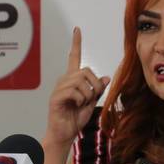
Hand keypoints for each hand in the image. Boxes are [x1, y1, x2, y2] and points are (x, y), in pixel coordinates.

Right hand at [45, 28, 110, 146]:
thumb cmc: (76, 118)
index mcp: (72, 79)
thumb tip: (106, 77)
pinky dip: (80, 100)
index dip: (76, 43)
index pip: (74, 57)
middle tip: (91, 98)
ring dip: (87, 94)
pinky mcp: (56, 96)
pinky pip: (74, 91)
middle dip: (95, 85)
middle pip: (86, 71)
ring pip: (81, 81)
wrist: (65, 133)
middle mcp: (64, 80)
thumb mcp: (91, 102)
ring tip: (81, 104)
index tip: (77, 30)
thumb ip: (98, 89)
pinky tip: (75, 106)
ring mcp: (59, 87)